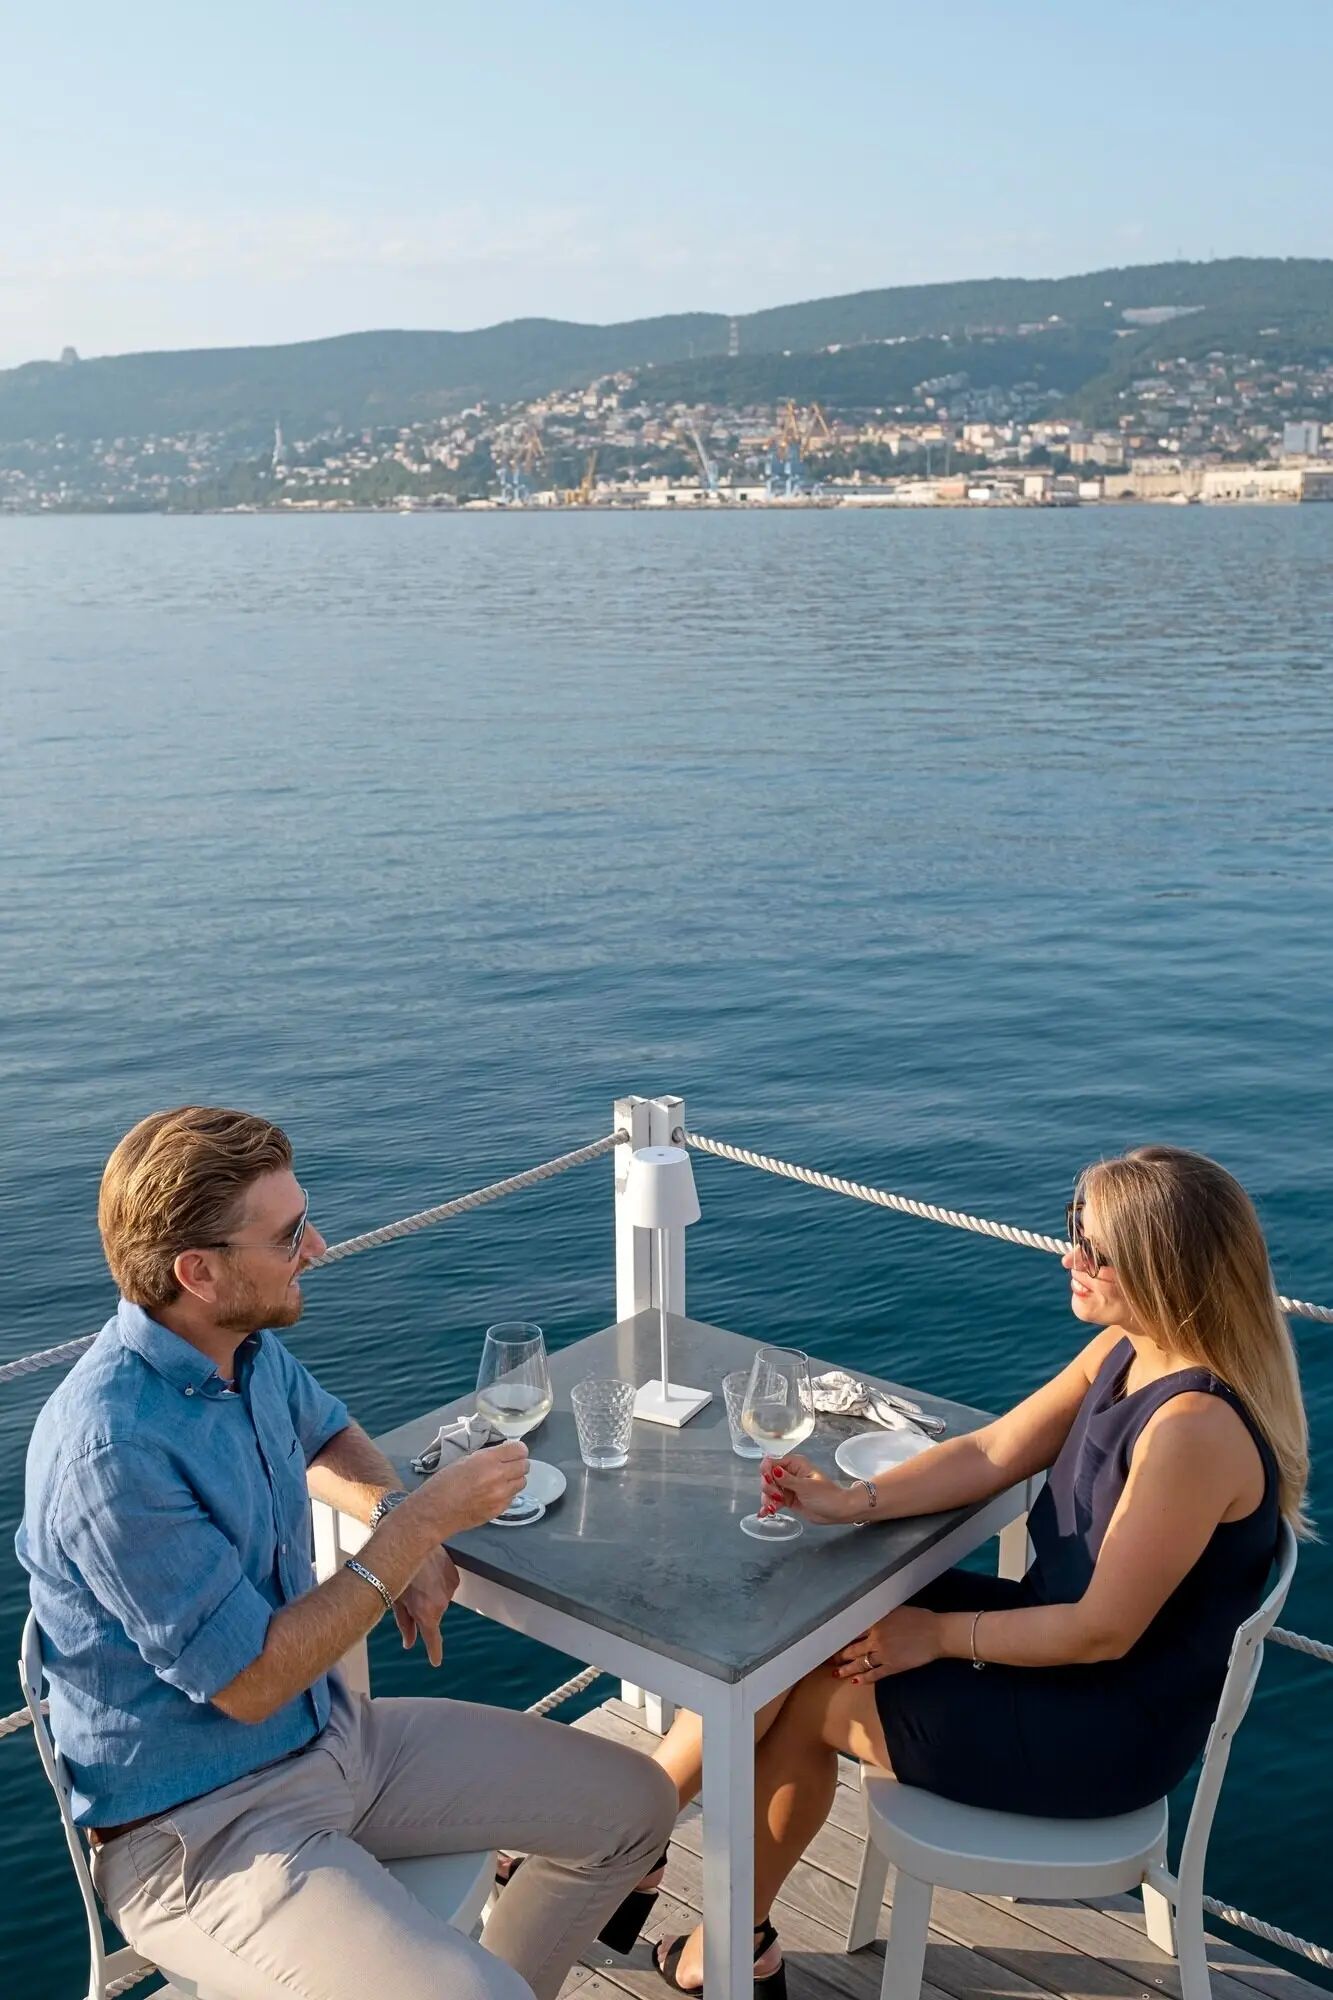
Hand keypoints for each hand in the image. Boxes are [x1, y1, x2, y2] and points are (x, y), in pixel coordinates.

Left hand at [393, 1546, 459, 1667]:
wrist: (411, 1540)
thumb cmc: (396, 1570)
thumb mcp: (396, 1599)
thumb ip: (405, 1624)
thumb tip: (409, 1642)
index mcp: (426, 1613)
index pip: (434, 1639)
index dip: (434, 1652)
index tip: (435, 1661)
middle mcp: (441, 1604)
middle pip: (432, 1616)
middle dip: (422, 1610)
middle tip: (409, 1594)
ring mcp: (450, 1590)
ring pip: (440, 1600)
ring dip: (430, 1595)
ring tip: (418, 1578)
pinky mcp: (455, 1577)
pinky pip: (446, 1586)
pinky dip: (438, 1583)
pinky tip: (428, 1572)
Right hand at [422, 1440, 529, 1531]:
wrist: (435, 1512)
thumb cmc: (444, 1483)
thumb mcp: (465, 1460)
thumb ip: (487, 1457)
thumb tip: (503, 1455)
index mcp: (488, 1460)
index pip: (519, 1449)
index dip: (517, 1450)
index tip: (512, 1452)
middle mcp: (498, 1476)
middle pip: (525, 1466)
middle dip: (518, 1464)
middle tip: (507, 1466)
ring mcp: (500, 1495)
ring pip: (522, 1483)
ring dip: (514, 1480)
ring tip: (501, 1481)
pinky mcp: (499, 1510)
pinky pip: (513, 1498)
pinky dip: (507, 1494)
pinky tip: (494, 1494)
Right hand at [760, 1453, 858, 1524]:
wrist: (837, 1511)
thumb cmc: (826, 1495)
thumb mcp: (806, 1487)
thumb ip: (787, 1479)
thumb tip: (772, 1469)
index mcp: (795, 1464)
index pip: (772, 1462)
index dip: (767, 1471)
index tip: (769, 1482)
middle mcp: (789, 1473)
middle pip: (768, 1476)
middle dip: (768, 1488)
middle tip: (777, 1497)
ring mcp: (788, 1487)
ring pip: (769, 1490)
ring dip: (767, 1498)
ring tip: (772, 1508)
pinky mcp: (788, 1499)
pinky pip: (773, 1500)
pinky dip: (768, 1506)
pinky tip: (764, 1513)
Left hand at [831, 1607, 940, 1682]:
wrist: (936, 1633)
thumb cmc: (920, 1618)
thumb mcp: (896, 1610)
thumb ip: (881, 1615)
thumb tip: (871, 1617)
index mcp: (876, 1622)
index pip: (853, 1631)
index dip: (842, 1636)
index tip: (833, 1640)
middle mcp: (876, 1638)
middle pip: (853, 1648)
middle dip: (840, 1655)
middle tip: (829, 1659)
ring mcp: (883, 1654)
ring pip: (860, 1663)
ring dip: (847, 1669)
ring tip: (837, 1673)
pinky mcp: (892, 1667)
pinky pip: (875, 1674)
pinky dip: (864, 1678)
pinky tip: (856, 1681)